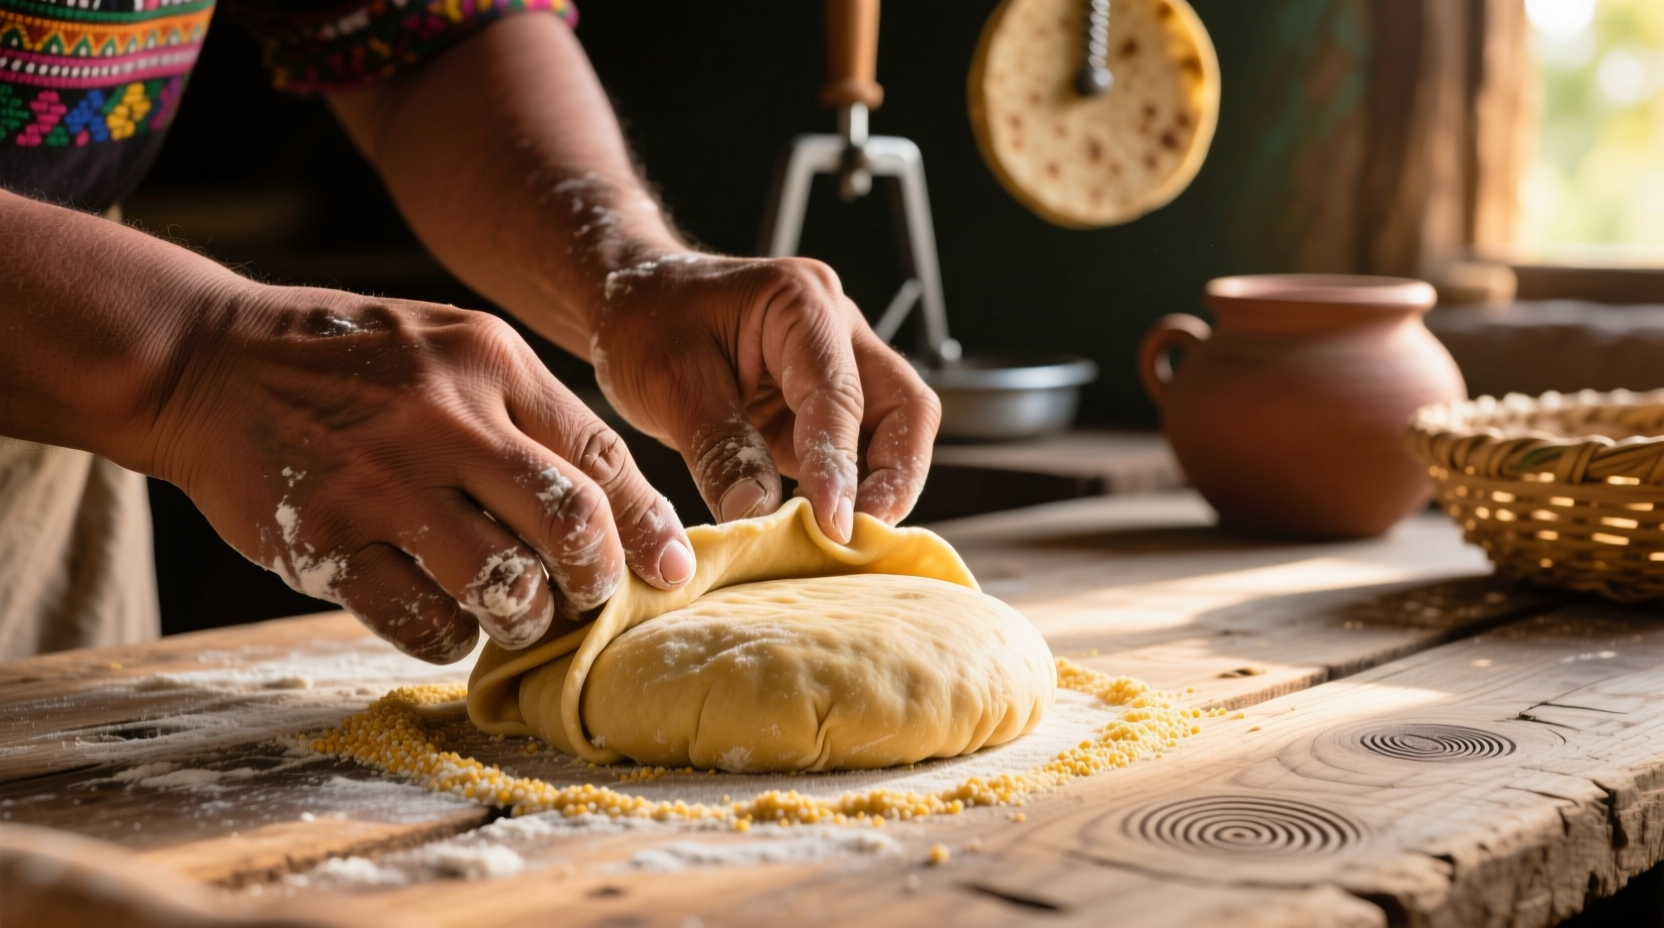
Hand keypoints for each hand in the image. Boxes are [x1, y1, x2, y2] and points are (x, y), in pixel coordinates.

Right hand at [147, 283, 693, 662]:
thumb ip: (526, 408)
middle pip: (569, 520)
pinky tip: (447, 621)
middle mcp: (444, 418)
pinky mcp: (327, 538)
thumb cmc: (350, 362)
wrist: (206, 359)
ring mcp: (382, 480)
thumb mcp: (449, 344)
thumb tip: (613, 498)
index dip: (648, 524)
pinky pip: (420, 619)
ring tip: (517, 614)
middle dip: (598, 577)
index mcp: (488, 363)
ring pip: (501, 580)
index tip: (672, 569)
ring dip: (525, 616)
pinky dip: (449, 637)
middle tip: (591, 596)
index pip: (599, 454)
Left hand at [589, 253, 940, 542]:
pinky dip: (846, 494)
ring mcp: (836, 369)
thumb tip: (758, 515)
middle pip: (905, 409)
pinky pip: (854, 454)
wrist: (629, 304)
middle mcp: (837, 331)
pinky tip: (822, 532)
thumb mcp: (669, 381)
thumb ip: (719, 447)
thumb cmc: (644, 321)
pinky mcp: (818, 410)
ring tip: (844, 545)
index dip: (841, 466)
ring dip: (878, 492)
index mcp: (802, 303)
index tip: (833, 526)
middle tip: (861, 538)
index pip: (840, 394)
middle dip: (895, 479)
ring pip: (893, 434)